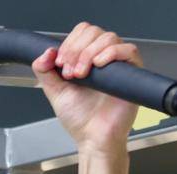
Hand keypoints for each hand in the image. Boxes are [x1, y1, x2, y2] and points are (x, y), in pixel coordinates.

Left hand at [32, 23, 140, 154]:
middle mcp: (103, 58)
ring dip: (90, 53)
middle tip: (70, 72)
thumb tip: (46, 52)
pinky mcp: (132, 72)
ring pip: (109, 38)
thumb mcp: (55, 92)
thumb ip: (44, 72)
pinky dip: (110, 54)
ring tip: (81, 74)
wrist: (93, 138)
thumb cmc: (80, 119)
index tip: (60, 63)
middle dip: (77, 49)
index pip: (82, 32)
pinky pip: (128, 50)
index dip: (69, 43)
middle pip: (94, 32)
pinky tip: (98, 66)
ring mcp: (118, 64)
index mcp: (86, 59)